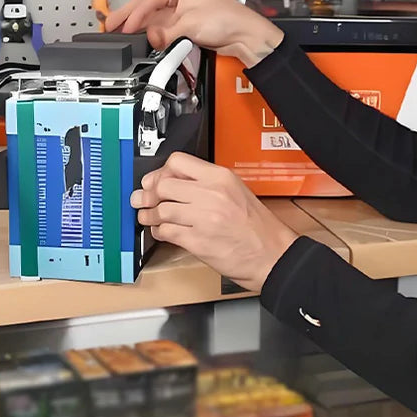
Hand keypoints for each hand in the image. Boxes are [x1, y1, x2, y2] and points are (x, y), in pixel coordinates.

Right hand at [105, 0, 283, 67]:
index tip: (121, 27)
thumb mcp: (190, 25)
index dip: (133, 15)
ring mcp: (181, 10)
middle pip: (147, 8)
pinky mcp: (186, 25)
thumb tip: (150, 39)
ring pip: (154, 20)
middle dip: (128, 18)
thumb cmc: (227, 20)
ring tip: (120, 35)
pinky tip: (141, 40)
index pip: (149, 0)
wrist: (246, 36)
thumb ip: (166, 33)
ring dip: (140, 29)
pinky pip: (164, 30)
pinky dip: (153, 36)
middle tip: (108, 27)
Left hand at [131, 152, 297, 291]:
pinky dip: (158, 232)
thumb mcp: (236, 192)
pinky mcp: (197, 241)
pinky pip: (166, 232)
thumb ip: (207, 184)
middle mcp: (211, 194)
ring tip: (149, 217)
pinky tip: (162, 232)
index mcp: (221, 178)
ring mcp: (203, 218)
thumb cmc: (257, 227)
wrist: (272, 254)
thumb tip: (173, 181)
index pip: (177, 162)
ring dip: (149, 215)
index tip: (155, 181)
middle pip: (162, 185)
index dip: (160, 172)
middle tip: (144, 200)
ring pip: (159, 209)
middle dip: (148, 194)